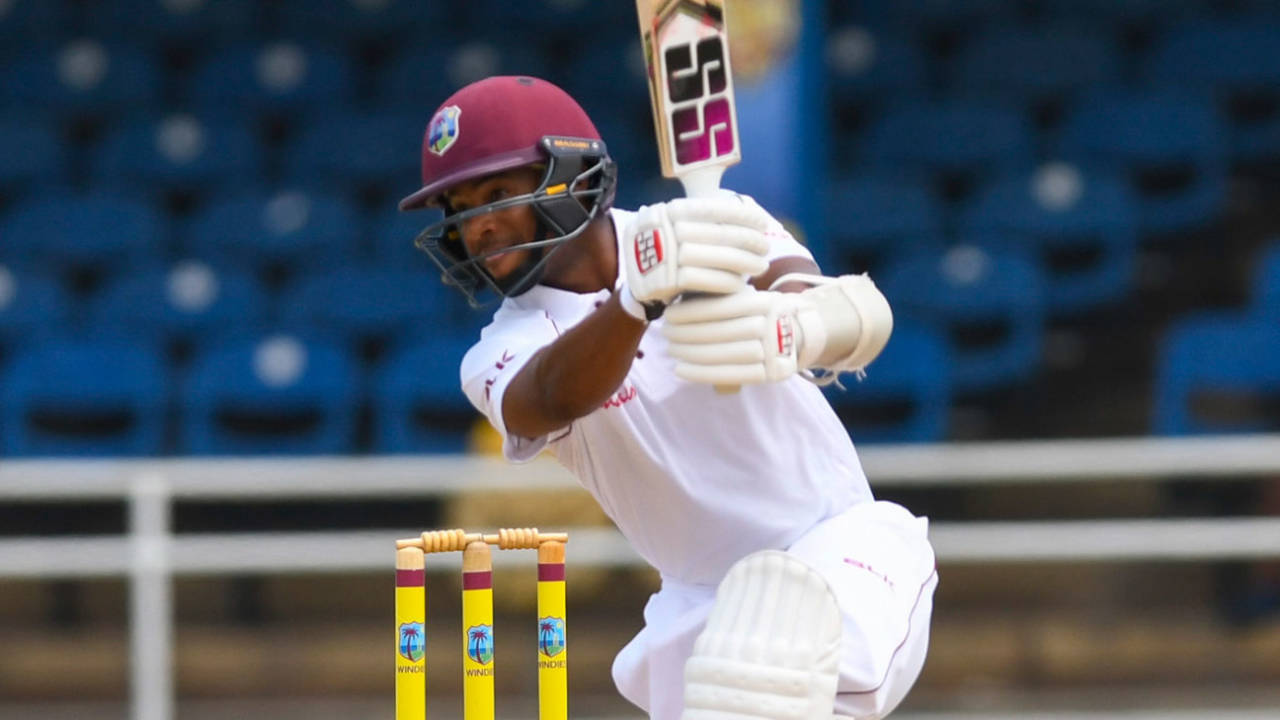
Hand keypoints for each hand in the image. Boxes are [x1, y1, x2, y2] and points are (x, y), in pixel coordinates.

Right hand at [621, 194, 772, 310]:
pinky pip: (705, 280)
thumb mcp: (672, 225)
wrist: (635, 284)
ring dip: (745, 262)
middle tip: (766, 247)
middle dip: (749, 240)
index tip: (762, 223)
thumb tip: (744, 214)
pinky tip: (742, 284)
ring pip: (715, 257)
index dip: (742, 216)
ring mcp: (665, 255)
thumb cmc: (664, 251)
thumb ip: (700, 219)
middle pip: (719, 233)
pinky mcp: (666, 281)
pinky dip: (726, 281)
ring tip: (762, 266)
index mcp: (670, 211)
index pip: (714, 209)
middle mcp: (667, 230)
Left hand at [661, 290, 802, 384]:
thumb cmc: (760, 315)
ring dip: (691, 354)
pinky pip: (732, 376)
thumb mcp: (750, 298)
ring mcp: (773, 352)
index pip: (722, 307)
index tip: (669, 314)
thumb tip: (679, 304)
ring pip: (724, 354)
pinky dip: (702, 373)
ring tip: (671, 350)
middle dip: (687, 333)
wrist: (798, 336)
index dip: (691, 312)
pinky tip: (681, 370)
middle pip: (721, 331)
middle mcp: (771, 326)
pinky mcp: (771, 374)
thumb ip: (723, 299)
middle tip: (665, 333)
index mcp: (764, 301)